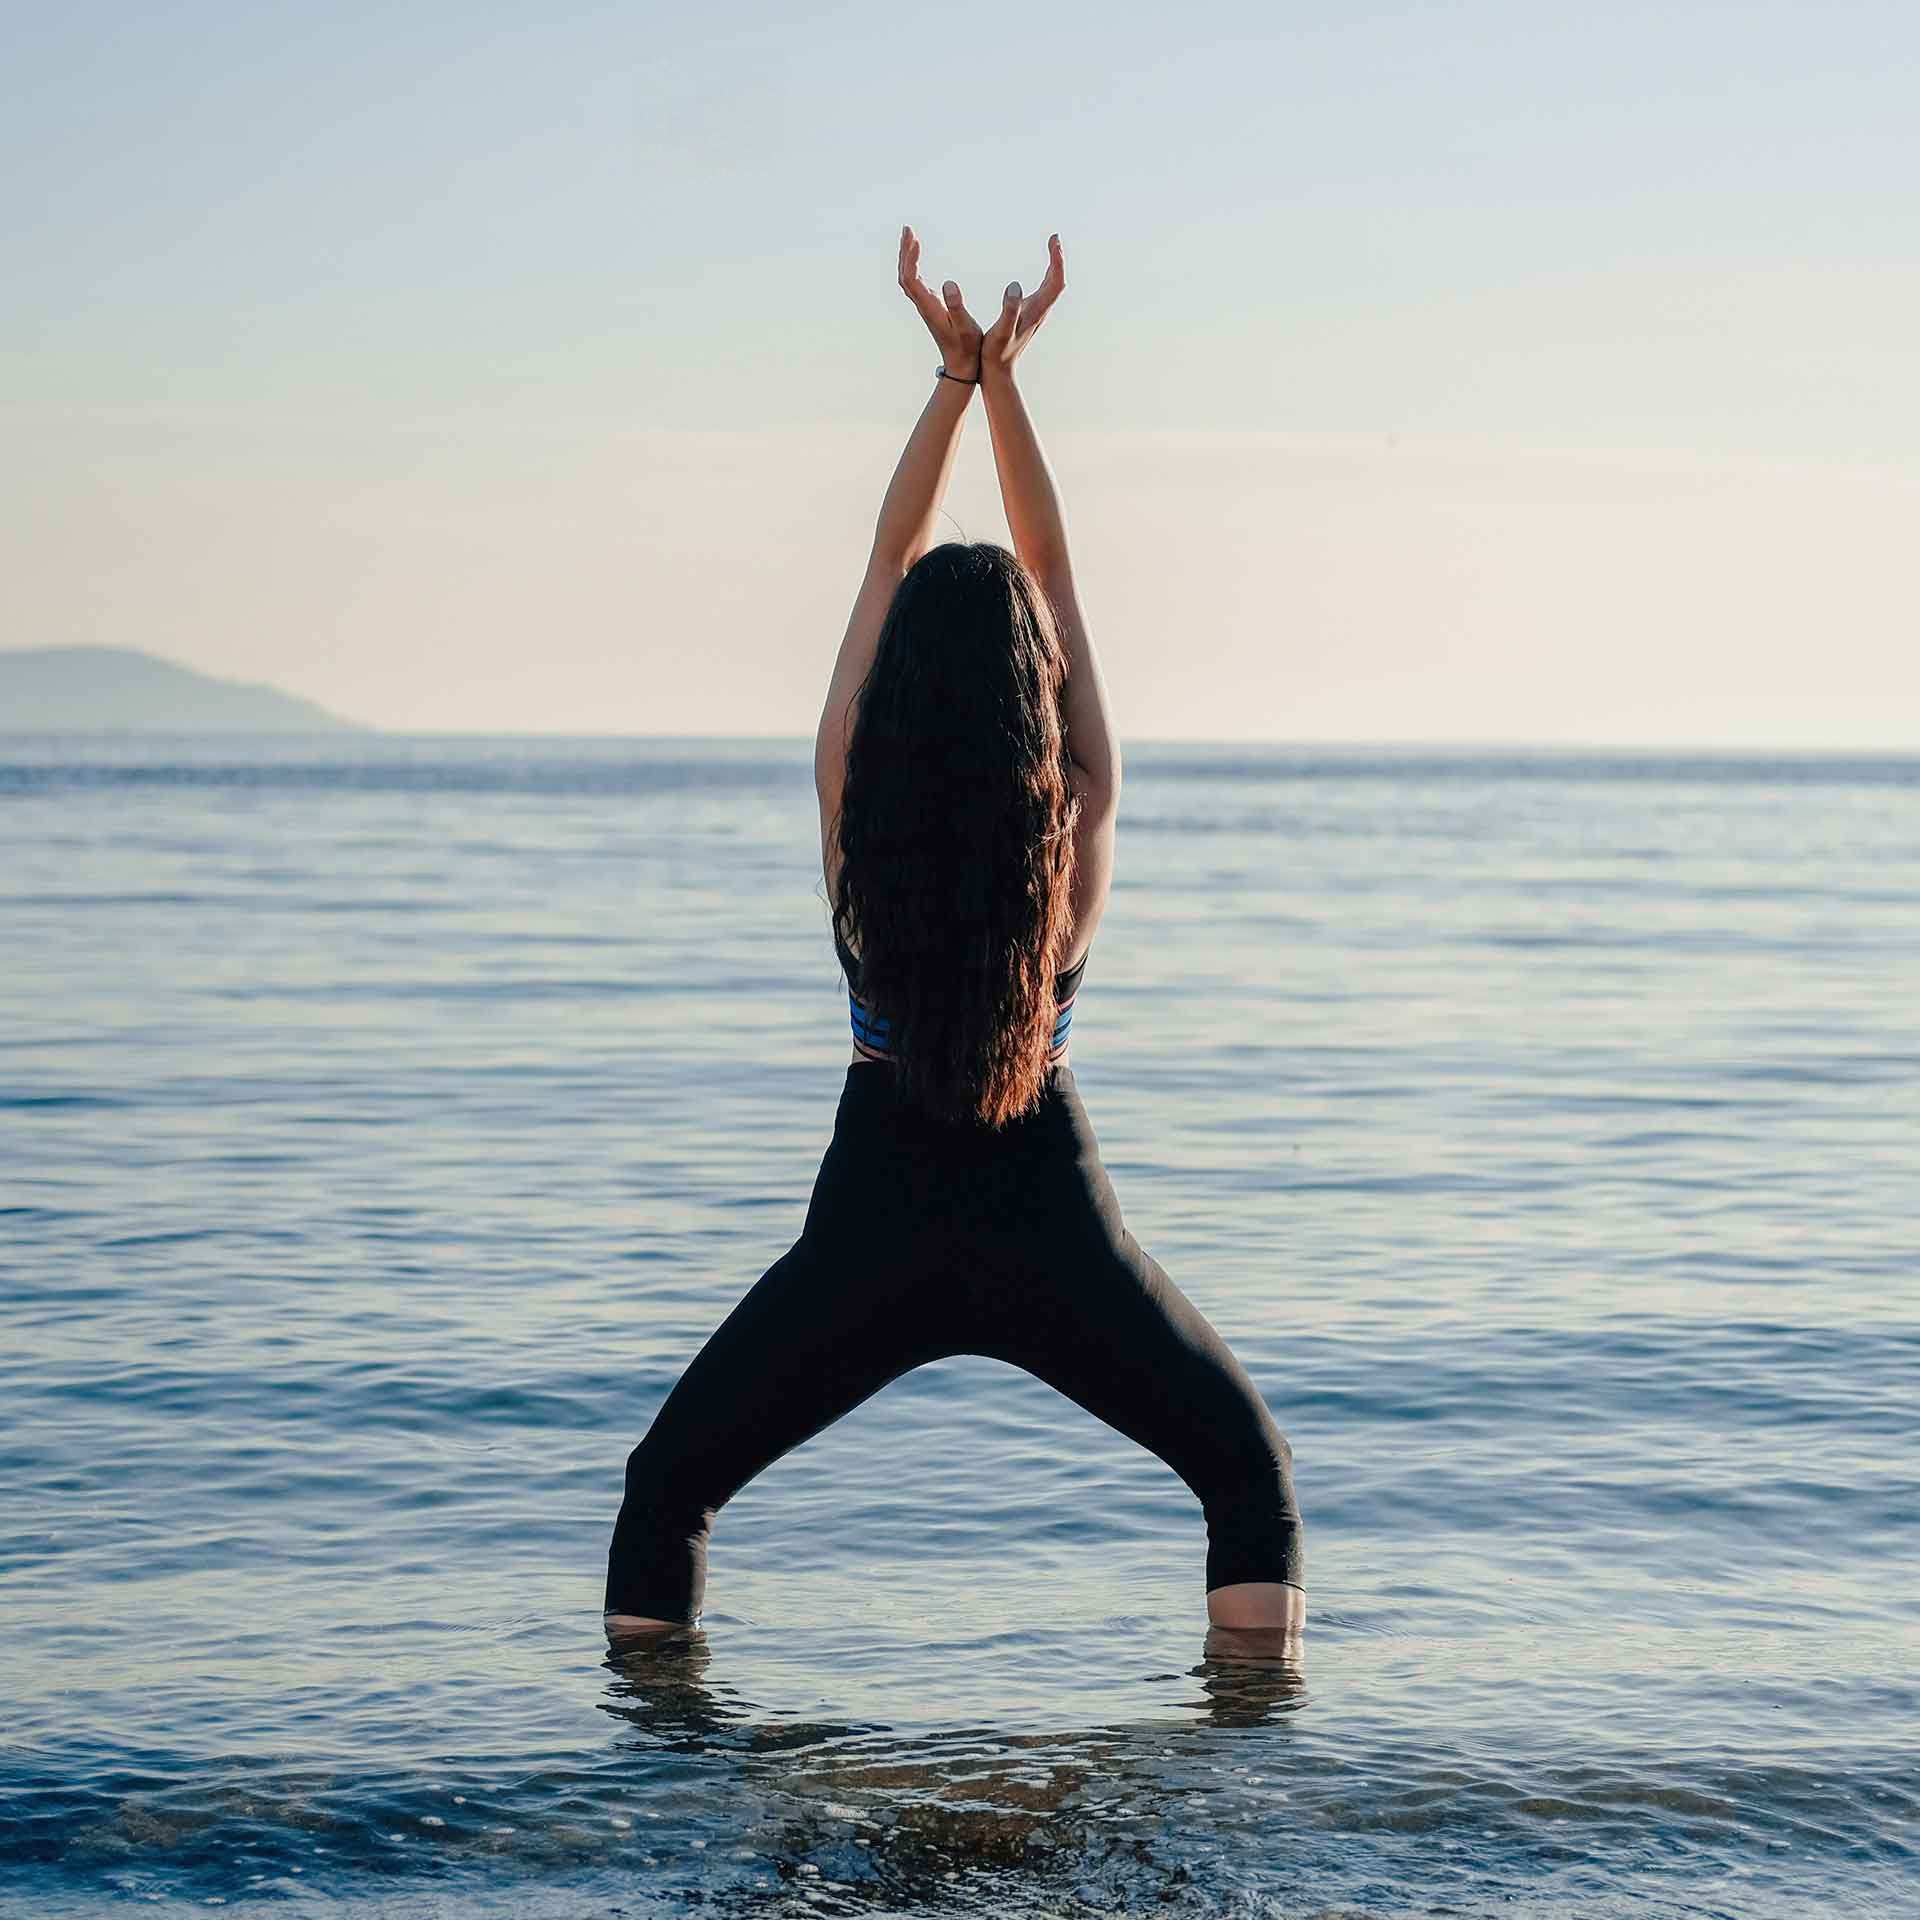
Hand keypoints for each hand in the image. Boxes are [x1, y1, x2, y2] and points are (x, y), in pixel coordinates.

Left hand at [898, 225, 981, 381]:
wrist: (961, 367)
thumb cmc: (967, 348)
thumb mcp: (966, 327)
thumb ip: (957, 306)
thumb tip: (947, 283)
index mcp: (929, 308)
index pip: (910, 279)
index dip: (910, 258)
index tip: (915, 239)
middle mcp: (923, 306)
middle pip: (904, 276)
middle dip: (904, 252)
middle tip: (907, 229)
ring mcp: (925, 307)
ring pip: (908, 279)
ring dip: (907, 258)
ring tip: (911, 237)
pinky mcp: (931, 307)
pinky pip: (915, 282)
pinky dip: (913, 266)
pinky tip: (918, 257)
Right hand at [981, 233, 1065, 384]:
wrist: (998, 373)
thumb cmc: (996, 353)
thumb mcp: (1001, 332)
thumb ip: (1009, 311)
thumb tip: (1015, 286)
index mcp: (1036, 313)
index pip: (1055, 283)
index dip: (1057, 261)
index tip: (1054, 242)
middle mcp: (1040, 312)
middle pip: (1057, 282)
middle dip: (1057, 258)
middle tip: (1054, 238)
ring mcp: (1037, 314)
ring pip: (1052, 287)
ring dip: (1054, 266)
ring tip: (1052, 247)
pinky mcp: (1030, 315)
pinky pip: (1044, 291)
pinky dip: (1047, 276)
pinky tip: (1043, 271)